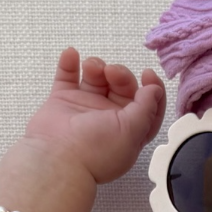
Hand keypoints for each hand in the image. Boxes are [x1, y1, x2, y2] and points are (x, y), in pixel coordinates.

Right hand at [23, 47, 166, 185]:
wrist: (57, 157)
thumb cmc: (95, 150)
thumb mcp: (132, 132)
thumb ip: (147, 109)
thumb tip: (155, 91)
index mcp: (129, 130)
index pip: (147, 106)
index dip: (152, 89)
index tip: (147, 75)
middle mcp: (108, 119)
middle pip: (122, 86)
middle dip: (120, 74)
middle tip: (111, 73)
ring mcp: (84, 108)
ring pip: (96, 78)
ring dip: (96, 66)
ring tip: (91, 68)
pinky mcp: (62, 101)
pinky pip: (67, 76)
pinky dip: (69, 62)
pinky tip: (71, 54)